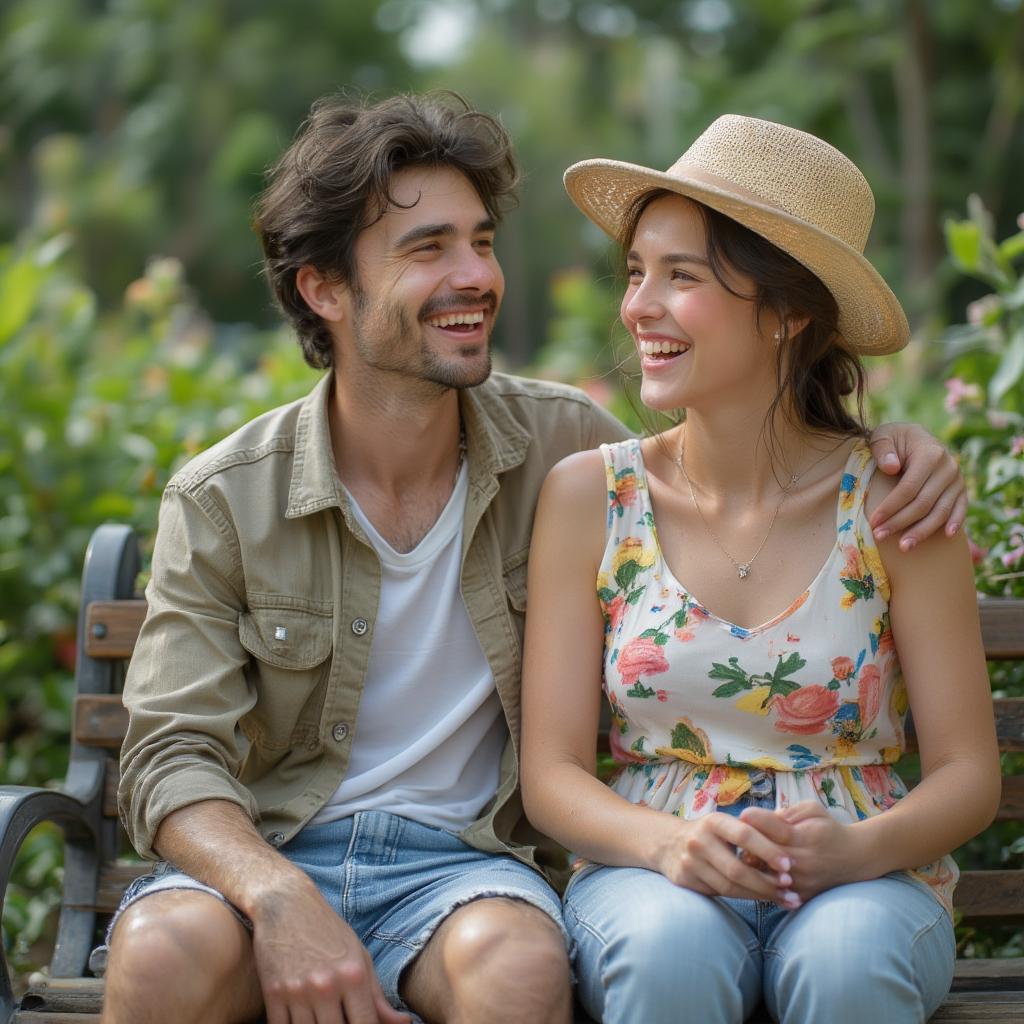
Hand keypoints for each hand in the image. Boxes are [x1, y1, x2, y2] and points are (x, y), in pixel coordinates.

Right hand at [252, 880, 410, 1023]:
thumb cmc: (328, 931)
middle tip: (340, 1018)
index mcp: (354, 975)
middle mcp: (327, 985)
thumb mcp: (359, 956)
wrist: (286, 904)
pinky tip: (302, 1019)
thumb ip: (378, 996)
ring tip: (322, 1017)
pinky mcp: (272, 994)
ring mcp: (298, 991)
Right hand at [653, 812, 797, 906]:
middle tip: (791, 888)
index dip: (768, 850)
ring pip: (730, 886)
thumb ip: (751, 830)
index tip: (789, 864)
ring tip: (784, 898)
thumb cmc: (710, 833)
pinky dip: (745, 898)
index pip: (744, 834)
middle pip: (737, 869)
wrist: (668, 843)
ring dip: (760, 894)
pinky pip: (720, 894)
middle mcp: (698, 841)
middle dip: (767, 882)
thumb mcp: (726, 824)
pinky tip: (762, 899)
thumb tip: (790, 839)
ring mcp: (690, 862)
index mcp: (713, 821)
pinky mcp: (686, 880)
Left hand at [740, 801, 865, 901]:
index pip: (774, 828)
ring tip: (744, 853)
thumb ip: (787, 812)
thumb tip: (762, 819)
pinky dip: (762, 883)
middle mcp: (803, 862)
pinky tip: (755, 872)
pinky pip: (774, 892)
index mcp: (805, 837)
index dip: (756, 820)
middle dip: (748, 844)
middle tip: (737, 835)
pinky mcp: (802, 897)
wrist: (854, 858)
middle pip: (764, 854)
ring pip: (764, 875)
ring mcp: (802, 882)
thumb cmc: (827, 829)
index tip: (743, 814)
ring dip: (752, 865)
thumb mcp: (812, 810)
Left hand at [867, 423, 965, 548]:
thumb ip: (883, 448)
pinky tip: (945, 536)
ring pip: (941, 511)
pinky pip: (960, 509)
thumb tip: (891, 467)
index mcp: (929, 453)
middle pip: (923, 503)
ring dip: (923, 531)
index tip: (874, 522)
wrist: (916, 437)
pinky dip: (955, 523)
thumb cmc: (894, 439)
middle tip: (880, 536)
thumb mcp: (883, 435)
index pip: (908, 487)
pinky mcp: (961, 489)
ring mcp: (957, 480)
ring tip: (904, 547)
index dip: (891, 507)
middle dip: (900, 522)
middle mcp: (948, 467)